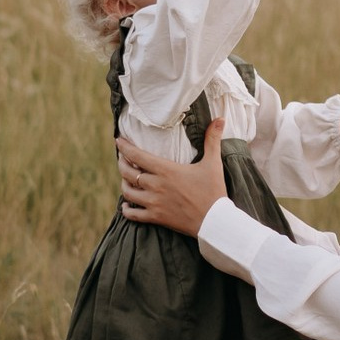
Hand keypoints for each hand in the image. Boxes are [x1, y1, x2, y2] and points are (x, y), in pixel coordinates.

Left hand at [116, 119, 229, 234]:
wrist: (215, 221)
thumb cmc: (214, 191)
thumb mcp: (213, 163)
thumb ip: (212, 139)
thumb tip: (220, 119)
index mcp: (166, 170)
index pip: (137, 156)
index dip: (124, 147)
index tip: (118, 141)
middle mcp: (156, 185)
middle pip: (127, 172)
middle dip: (121, 163)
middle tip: (121, 158)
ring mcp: (154, 203)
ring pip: (127, 192)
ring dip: (123, 184)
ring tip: (125, 179)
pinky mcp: (156, 217)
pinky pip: (133, 215)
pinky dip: (126, 210)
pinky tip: (126, 206)